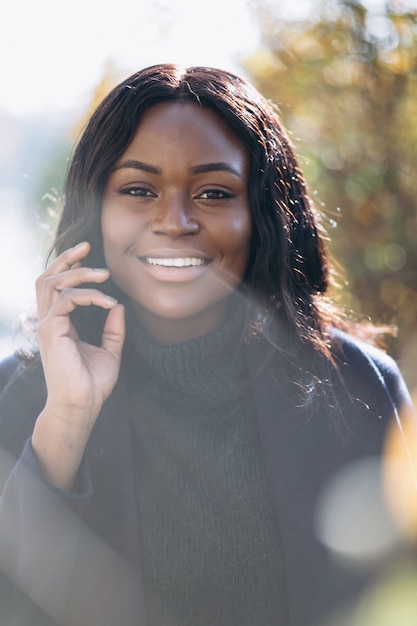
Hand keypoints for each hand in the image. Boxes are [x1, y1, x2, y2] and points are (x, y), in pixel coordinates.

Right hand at [32, 241, 124, 488]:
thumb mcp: (110, 350)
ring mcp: (48, 325)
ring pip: (53, 283)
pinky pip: (67, 299)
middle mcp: (50, 321)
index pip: (57, 286)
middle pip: (47, 277)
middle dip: (66, 258)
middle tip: (88, 246)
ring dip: (78, 272)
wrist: (83, 404)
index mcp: (60, 323)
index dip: (70, 267)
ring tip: (103, 273)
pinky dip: (89, 295)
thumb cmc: (93, 383)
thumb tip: (119, 306)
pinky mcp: (51, 330)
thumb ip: (113, 328)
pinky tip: (108, 302)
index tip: (91, 256)